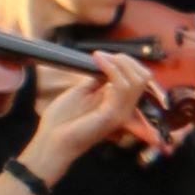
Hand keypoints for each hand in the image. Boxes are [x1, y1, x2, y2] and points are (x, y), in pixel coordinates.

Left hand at [29, 51, 164, 164]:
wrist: (51, 139)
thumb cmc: (63, 120)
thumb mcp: (83, 92)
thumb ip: (99, 80)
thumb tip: (108, 64)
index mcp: (119, 103)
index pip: (140, 78)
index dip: (126, 62)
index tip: (102, 56)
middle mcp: (125, 109)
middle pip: (144, 77)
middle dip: (126, 60)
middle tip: (103, 56)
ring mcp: (121, 112)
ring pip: (137, 79)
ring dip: (118, 62)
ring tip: (99, 57)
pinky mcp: (113, 114)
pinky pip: (122, 86)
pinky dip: (111, 68)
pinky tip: (97, 61)